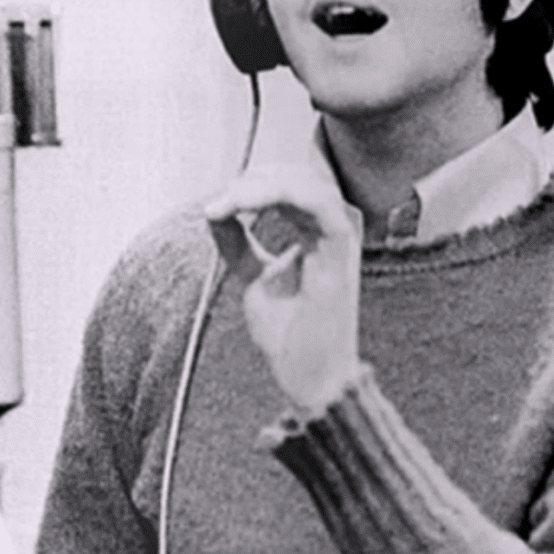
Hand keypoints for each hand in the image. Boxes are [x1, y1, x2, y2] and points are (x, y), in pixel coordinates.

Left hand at [205, 164, 362, 410]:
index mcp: (318, 231)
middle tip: (219, 203)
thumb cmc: (291, 336)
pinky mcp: (340, 250)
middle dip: (252, 180)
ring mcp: (340, 237)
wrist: (309, 378)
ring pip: (306, 182)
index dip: (252, 182)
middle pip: (298, 175)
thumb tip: (213, 209)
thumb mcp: (253, 278)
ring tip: (227, 204)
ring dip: (259, 185)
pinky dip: (276, 194)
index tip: (216, 204)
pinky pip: (316, 203)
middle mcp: (334, 229)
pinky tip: (244, 206)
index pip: (290, 183)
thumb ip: (237, 242)